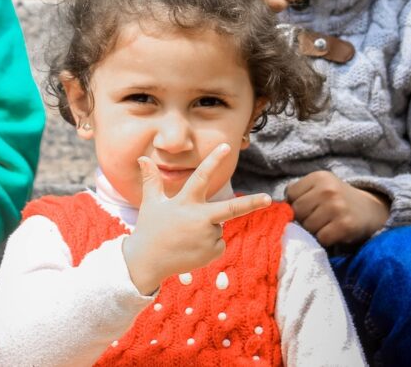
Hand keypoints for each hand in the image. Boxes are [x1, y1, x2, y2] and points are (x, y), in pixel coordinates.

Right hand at [121, 144, 271, 294]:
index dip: (213, 160)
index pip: (201, 176)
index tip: (226, 147)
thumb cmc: (149, 229)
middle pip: (231, 209)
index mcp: (185, 202)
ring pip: (217, 226)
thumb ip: (151, 180)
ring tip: (185, 237)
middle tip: (268, 198)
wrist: (148, 262)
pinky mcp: (212, 252)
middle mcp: (199, 219)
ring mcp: (207, 237)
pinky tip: (191, 248)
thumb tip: (142, 158)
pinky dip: (208, 244)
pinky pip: (218, 242)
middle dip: (252, 203)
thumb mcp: (151, 203)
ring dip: (207, 228)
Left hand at [286, 170, 390, 246]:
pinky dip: (324, 240)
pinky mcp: (345, 225)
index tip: (309, 208)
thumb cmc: (339, 200)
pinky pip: (321, 238)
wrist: (372, 210)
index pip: (290, 194)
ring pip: (307, 226)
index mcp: (319, 177)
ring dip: (314, 231)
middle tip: (318, 220)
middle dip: (303, 219)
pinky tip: (333, 234)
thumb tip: (277, 210)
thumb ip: (301, 193)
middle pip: (297, 211)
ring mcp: (337, 207)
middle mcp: (328, 190)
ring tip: (326, 226)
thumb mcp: (321, 188)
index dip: (296, 204)